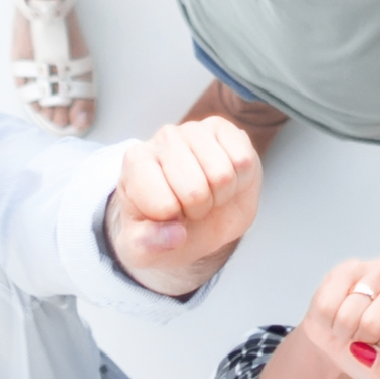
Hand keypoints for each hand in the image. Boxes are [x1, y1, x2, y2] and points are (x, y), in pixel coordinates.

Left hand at [104, 117, 260, 291]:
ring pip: (223, 175)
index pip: (164, 205)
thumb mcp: (142, 248)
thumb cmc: (164, 228)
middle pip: (196, 191)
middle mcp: (164, 138)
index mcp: (136, 162)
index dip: (174, 220)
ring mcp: (195, 130)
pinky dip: (241, 180)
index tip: (169, 216)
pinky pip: (244, 160)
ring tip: (208, 193)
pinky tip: (226, 179)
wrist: (195, 218)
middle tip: (191, 206)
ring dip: (221, 195)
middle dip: (199, 210)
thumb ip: (146, 245)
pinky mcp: (224, 130)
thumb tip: (176, 235)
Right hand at [301, 255, 379, 378]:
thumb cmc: (379, 358)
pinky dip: (329, 320)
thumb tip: (372, 356)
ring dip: (345, 330)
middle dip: (364, 339)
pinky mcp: (350, 266)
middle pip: (373, 323)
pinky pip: (328, 304)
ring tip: (354, 327)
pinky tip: (340, 313)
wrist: (347, 343)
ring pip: (349, 314)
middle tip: (368, 337)